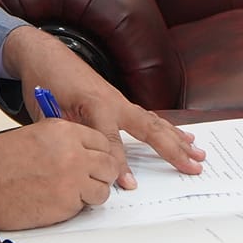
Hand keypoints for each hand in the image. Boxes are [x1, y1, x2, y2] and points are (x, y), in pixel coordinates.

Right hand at [0, 121, 123, 230]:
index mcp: (63, 131)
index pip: (102, 141)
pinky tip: (56, 203)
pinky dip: (74, 207)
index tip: (96, 161)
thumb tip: (79, 150)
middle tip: (92, 180)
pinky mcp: (66, 205)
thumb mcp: (32, 136)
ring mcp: (71, 181)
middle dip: (102, 174)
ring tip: (74, 194)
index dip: (100, 154)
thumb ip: (60, 140)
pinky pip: (84, 207)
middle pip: (108, 165)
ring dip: (92, 193)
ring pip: (102, 189)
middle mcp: (72, 154)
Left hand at [1, 26, 205, 186]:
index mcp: (96, 105)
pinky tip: (182, 136)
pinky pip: (150, 118)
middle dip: (173, 150)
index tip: (130, 185)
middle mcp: (115, 102)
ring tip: (198, 153)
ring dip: (178, 139)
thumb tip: (83, 165)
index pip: (112, 142)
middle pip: (150, 129)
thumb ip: (69, 138)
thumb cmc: (44, 84)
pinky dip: (168, 129)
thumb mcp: (48, 115)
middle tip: (193, 167)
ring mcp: (120, 100)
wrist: (45, 56)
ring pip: (155, 122)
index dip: (120, 165)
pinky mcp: (120, 102)